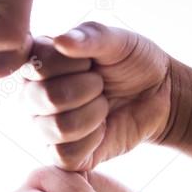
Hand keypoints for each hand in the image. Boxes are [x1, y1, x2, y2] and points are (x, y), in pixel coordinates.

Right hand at [27, 23, 174, 170]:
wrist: (158, 94)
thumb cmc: (131, 62)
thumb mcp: (117, 40)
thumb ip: (90, 36)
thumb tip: (60, 41)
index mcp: (37, 63)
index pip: (39, 65)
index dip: (74, 64)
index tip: (91, 62)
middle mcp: (33, 96)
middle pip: (45, 97)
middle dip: (87, 89)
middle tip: (100, 85)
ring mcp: (44, 127)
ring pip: (57, 128)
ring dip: (93, 114)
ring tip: (102, 105)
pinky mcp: (61, 155)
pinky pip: (66, 154)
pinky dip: (93, 139)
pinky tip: (101, 128)